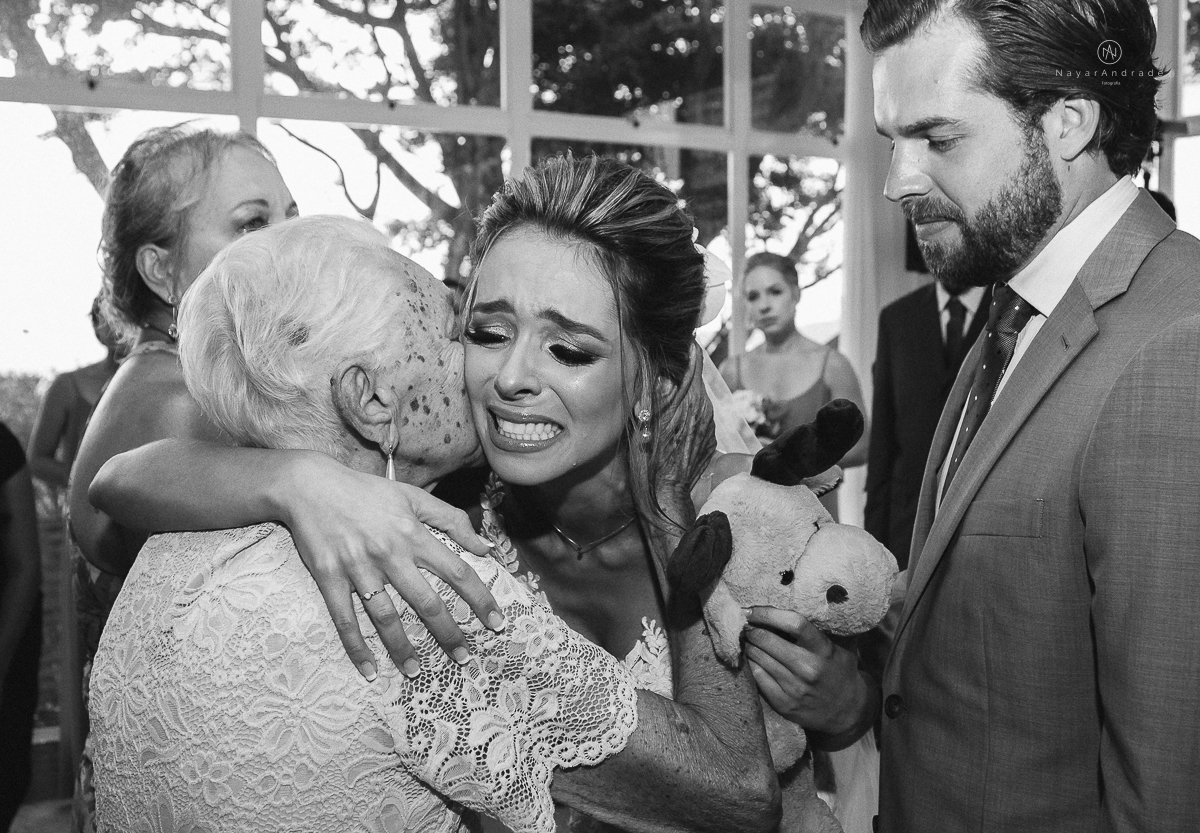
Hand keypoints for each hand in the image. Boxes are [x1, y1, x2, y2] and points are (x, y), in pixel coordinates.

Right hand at [282, 454, 502, 681]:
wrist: (310, 486)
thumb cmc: (366, 491)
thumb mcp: (413, 496)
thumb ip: (452, 520)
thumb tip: (486, 547)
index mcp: (413, 534)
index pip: (457, 572)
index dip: (479, 599)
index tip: (496, 623)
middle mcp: (390, 554)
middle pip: (426, 602)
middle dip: (448, 633)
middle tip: (464, 658)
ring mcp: (358, 569)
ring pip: (386, 617)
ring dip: (402, 648)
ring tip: (415, 671)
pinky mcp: (330, 578)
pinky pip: (345, 619)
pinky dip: (356, 647)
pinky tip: (368, 669)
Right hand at [656, 343, 717, 497]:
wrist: (666, 496)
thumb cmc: (649, 460)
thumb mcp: (644, 419)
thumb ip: (655, 388)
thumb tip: (659, 364)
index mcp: (689, 399)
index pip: (694, 360)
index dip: (685, 348)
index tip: (675, 341)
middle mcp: (705, 409)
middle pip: (695, 379)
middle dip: (679, 372)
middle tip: (660, 369)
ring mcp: (709, 426)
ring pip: (696, 399)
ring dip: (682, 396)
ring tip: (663, 400)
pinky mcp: (709, 440)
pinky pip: (698, 419)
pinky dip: (686, 416)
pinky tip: (671, 426)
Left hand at [743, 606, 867, 736]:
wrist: (847, 711)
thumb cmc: (841, 670)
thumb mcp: (842, 646)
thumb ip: (827, 626)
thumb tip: (812, 598)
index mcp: (824, 650)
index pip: (794, 624)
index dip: (768, 613)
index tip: (753, 608)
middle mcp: (809, 668)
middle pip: (768, 640)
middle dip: (751, 628)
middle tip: (744, 622)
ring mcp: (795, 688)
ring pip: (759, 657)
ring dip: (748, 644)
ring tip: (745, 637)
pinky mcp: (783, 703)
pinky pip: (757, 677)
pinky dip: (751, 663)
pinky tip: (750, 656)